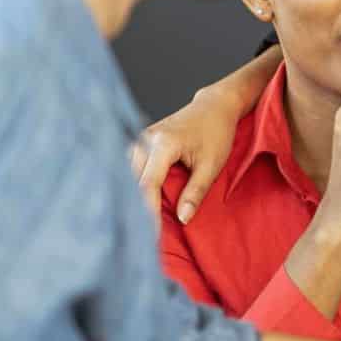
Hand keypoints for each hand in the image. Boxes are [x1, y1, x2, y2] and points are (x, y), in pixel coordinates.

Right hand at [131, 88, 244, 224]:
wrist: (214, 106)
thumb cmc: (216, 133)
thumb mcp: (212, 164)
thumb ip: (196, 192)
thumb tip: (182, 218)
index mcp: (163, 144)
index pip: (147, 184)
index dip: (147, 211)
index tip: (150, 234)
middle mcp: (145, 140)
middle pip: (130, 181)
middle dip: (133, 207)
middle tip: (136, 234)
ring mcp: (139, 139)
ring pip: (124, 174)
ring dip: (128, 197)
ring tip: (133, 222)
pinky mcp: (139, 142)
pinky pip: (128, 167)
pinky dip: (129, 185)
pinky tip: (132, 202)